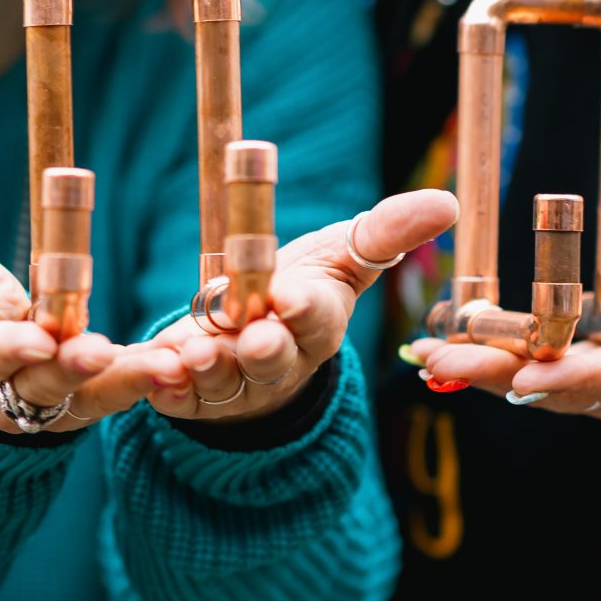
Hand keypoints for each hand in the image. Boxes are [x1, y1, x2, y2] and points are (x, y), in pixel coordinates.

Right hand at [0, 249, 184, 433]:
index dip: (9, 350)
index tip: (40, 339)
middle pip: (39, 388)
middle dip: (74, 371)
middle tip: (104, 353)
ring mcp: (44, 409)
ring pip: (87, 400)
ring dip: (127, 383)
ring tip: (166, 366)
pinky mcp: (82, 404)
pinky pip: (116, 393)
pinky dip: (148, 379)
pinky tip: (180, 363)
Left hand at [141, 188, 457, 424]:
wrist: (254, 336)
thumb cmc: (303, 288)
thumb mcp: (341, 256)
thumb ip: (385, 232)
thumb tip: (448, 203)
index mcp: (317, 324)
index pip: (315, 318)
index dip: (304, 309)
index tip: (291, 295)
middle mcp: (278, 360)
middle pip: (272, 360)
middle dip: (263, 350)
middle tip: (253, 337)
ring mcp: (235, 384)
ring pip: (223, 381)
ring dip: (210, 367)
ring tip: (196, 351)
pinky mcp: (192, 398)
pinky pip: (177, 396)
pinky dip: (165, 386)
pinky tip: (152, 371)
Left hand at [408, 265, 600, 422]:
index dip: (571, 380)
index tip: (523, 376)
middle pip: (556, 389)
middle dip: (495, 375)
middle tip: (438, 362)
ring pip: (535, 382)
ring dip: (479, 369)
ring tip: (424, 356)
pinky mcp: (590, 373)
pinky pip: (534, 369)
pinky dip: (490, 355)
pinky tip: (446, 340)